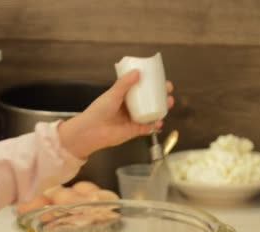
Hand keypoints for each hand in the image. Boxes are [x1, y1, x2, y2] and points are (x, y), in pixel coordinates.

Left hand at [59, 70, 174, 158]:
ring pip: (151, 113)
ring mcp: (133, 119)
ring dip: (161, 109)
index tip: (162, 80)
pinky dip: (155, 125)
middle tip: (168, 92)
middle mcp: (130, 107)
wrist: (91, 131)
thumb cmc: (99, 111)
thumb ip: (124, 84)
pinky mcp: (134, 131)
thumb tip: (137, 72)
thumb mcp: (112, 94)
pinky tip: (160, 121)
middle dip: (161, 97)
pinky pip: (148, 127)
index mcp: (124, 97)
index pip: (142, 89)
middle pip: (150, 101)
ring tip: (168, 104)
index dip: (153, 85)